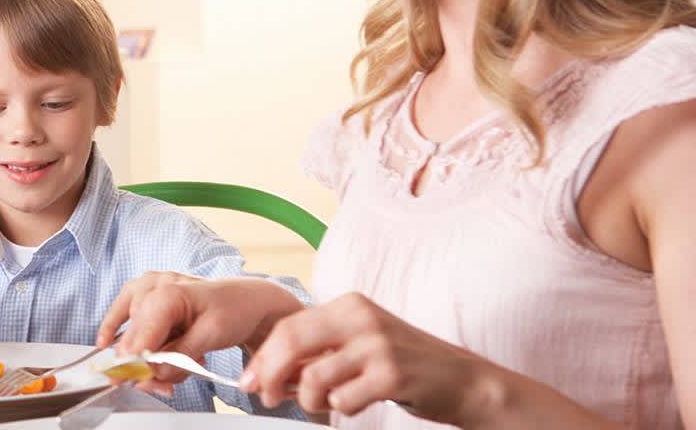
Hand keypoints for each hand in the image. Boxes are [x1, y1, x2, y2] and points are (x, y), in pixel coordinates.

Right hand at [98, 272, 304, 390]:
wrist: (246, 299)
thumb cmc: (233, 310)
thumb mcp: (211, 336)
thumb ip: (178, 356)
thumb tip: (150, 374)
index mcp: (170, 293)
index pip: (142, 334)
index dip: (136, 362)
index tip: (132, 382)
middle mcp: (154, 285)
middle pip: (134, 336)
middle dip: (146, 366)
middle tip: (162, 386)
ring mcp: (148, 286)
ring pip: (131, 330)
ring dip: (145, 354)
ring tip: (175, 362)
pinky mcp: (145, 291)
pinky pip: (123, 311)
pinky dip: (118, 328)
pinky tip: (105, 340)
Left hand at [241, 293, 511, 424]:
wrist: (464, 380)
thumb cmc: (405, 365)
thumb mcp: (358, 344)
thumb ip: (318, 351)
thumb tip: (267, 372)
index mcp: (348, 305)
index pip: (287, 327)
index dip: (262, 357)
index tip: (249, 381)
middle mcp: (360, 317)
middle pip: (291, 344)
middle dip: (270, 376)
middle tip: (268, 398)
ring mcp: (377, 344)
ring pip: (313, 377)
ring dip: (310, 400)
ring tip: (327, 403)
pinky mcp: (392, 374)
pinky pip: (342, 399)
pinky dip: (342, 408)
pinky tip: (358, 402)